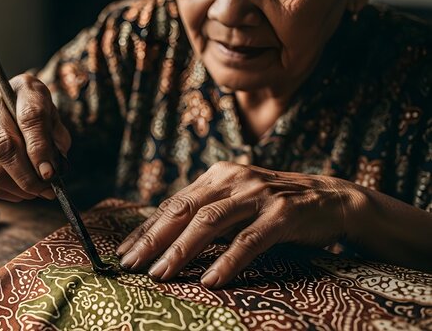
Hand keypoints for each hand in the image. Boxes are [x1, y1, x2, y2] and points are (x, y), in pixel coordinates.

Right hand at [0, 74, 70, 201]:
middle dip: (28, 176)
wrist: (0, 114)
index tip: (50, 172)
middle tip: (46, 190)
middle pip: (5, 146)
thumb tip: (52, 169)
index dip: (40, 149)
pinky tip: (21, 192)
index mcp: (22, 88)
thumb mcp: (54, 121)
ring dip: (18, 187)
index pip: (30, 117)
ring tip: (36, 192)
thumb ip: (57, 140)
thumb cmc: (35, 118)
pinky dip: (7, 192)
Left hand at [116, 161, 355, 287]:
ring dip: (182, 250)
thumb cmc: (274, 207)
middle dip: (154, 239)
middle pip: (184, 210)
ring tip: (161, 274)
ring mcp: (258, 194)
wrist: (332, 199)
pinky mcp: (283, 213)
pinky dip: (228, 261)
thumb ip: (206, 212)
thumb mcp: (236, 202)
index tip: (125, 252)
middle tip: (131, 264)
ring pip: (210, 222)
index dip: (147, 229)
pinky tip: (211, 281)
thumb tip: (164, 238)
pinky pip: (249, 240)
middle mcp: (233, 180)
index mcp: (217, 176)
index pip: (173, 204)